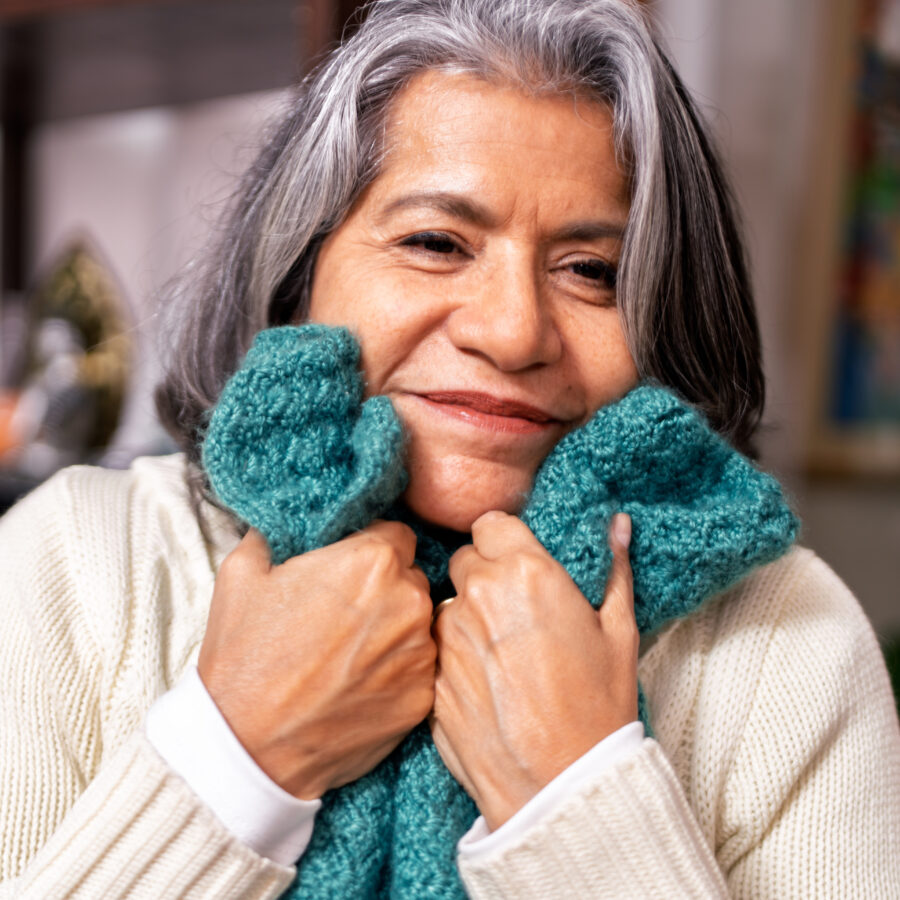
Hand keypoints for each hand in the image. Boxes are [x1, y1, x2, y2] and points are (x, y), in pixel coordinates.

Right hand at [198, 521, 435, 798]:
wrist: (247, 747)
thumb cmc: (243, 657)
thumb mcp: (241, 574)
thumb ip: (273, 537)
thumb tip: (283, 527)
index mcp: (372, 560)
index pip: (396, 535)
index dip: (371, 550)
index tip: (350, 569)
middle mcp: (408, 600)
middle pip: (411, 578)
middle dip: (386, 588)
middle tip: (346, 613)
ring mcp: (420, 652)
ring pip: (418, 624)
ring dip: (394, 630)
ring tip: (348, 653)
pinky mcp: (422, 697)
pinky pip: (418, 669)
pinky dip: (396, 672)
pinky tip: (358, 684)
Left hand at [430, 511, 637, 828]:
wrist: (559, 786)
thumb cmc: (598, 707)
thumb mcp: (619, 631)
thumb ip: (613, 568)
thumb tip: (616, 524)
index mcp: (525, 572)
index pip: (490, 523)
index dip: (505, 541)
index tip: (519, 562)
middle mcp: (478, 597)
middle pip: (466, 561)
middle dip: (486, 576)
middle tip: (517, 611)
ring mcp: (449, 639)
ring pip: (449, 606)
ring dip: (469, 618)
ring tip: (504, 655)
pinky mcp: (433, 678)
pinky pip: (439, 651)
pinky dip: (457, 659)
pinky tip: (488, 686)